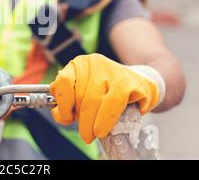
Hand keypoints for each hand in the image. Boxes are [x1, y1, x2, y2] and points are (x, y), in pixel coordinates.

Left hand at [50, 53, 164, 143]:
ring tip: (95, 133)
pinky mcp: (131, 82)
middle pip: (82, 95)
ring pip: (97, 101)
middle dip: (82, 120)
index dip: (63, 103)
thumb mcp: (83, 90)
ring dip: (94, 123)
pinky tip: (106, 127)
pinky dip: (108, 119)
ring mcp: (114, 71)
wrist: (139, 82)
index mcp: (80, 63)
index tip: (67, 118)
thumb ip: (68, 100)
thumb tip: (59, 113)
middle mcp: (95, 63)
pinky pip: (115, 105)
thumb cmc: (106, 90)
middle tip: (86, 134)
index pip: (64, 81)